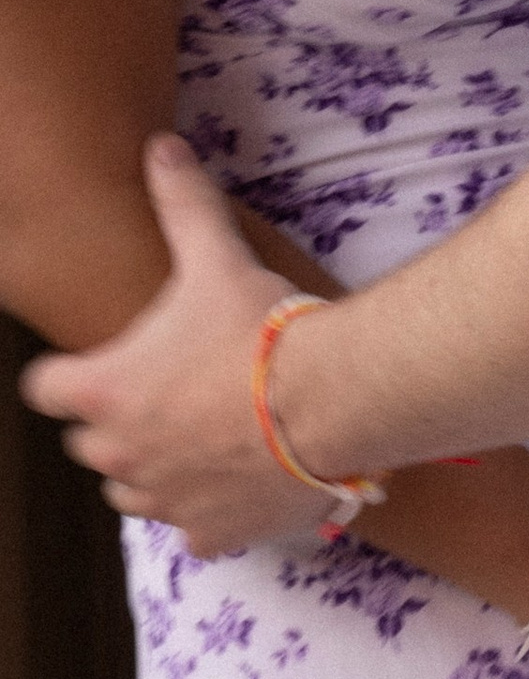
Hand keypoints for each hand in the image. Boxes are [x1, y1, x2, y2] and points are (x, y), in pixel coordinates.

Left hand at [21, 135, 328, 553]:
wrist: (332, 402)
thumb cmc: (264, 330)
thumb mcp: (218, 258)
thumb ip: (182, 202)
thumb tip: (161, 146)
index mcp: (103, 390)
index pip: (46, 387)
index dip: (69, 374)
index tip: (100, 363)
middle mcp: (118, 453)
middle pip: (88, 444)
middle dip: (118, 422)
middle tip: (168, 392)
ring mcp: (162, 498)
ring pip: (130, 493)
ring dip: (154, 469)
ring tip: (203, 436)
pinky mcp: (209, 532)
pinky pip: (190, 532)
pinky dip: (206, 511)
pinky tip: (239, 481)